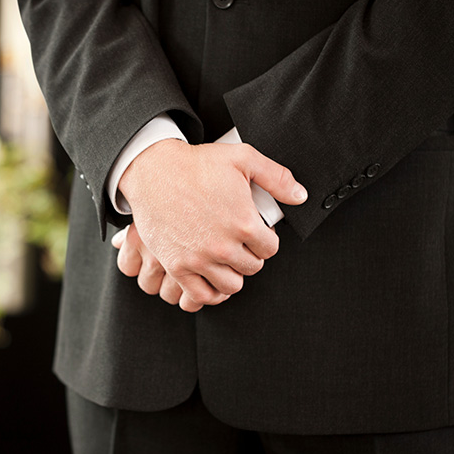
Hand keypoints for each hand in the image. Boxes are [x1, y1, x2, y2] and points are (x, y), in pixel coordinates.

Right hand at [117, 139, 306, 308]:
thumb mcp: (242, 158)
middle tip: (239, 244)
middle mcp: (223, 246)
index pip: (270, 249)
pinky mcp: (177, 266)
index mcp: (243, 223)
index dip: (265, 240)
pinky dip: (210, 292)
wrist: (153, 171)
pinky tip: (211, 278)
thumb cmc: (195, 163)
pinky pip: (201, 295)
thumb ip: (277, 178)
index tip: (255, 234)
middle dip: (249, 255)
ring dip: (231, 273)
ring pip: (231, 285)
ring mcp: (199, 259)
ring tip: (226, 260)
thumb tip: (300, 196)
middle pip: (251, 268)